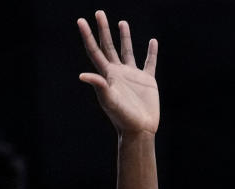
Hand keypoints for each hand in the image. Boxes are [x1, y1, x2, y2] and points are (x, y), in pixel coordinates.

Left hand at [77, 11, 158, 134]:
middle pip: (109, 46)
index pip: (95, 51)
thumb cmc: (122, 117)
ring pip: (127, 51)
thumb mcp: (109, 100)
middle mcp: (118, 72)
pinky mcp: (147, 81)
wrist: (139, 128)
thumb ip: (99, 86)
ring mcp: (133, 76)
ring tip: (122, 23)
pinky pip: (149, 63)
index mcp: (108, 75)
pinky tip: (153, 42)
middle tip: (99, 13)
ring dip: (125, 37)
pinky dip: (151, 52)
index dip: (88, 36)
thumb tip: (82, 75)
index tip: (81, 21)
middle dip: (104, 30)